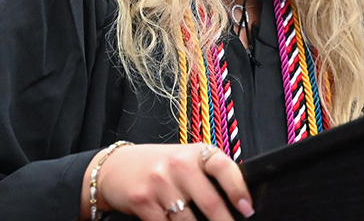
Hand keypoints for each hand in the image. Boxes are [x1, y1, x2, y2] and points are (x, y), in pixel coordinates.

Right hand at [81, 143, 254, 220]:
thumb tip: (237, 203)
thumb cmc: (159, 166)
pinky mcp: (143, 201)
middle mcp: (179, 164)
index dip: (238, 189)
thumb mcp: (186, 160)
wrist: (116, 167)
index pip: (223, 167)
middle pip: (210, 202)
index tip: (247, 209)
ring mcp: (160, 182)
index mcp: (195, 153)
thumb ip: (208, 175)